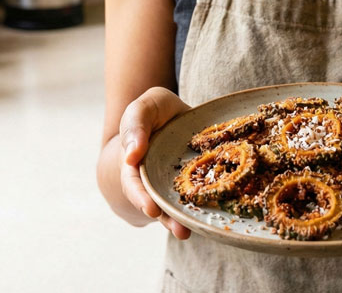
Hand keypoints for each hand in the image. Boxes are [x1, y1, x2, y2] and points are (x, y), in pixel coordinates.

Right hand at [118, 86, 192, 238]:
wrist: (174, 116)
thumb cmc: (156, 111)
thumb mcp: (144, 107)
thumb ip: (135, 125)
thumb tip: (132, 156)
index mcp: (134, 162)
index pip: (133, 183)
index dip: (141, 197)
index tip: (151, 209)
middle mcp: (150, 179)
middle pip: (153, 202)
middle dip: (164, 217)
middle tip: (179, 230)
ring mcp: (170, 185)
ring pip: (172, 207)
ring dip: (178, 221)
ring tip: (187, 233)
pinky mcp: (191, 185)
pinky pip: (194, 199)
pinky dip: (199, 210)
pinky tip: (210, 220)